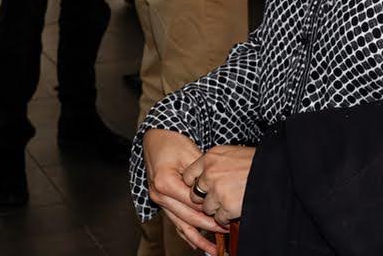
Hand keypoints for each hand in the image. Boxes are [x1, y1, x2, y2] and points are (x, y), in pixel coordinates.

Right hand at [144, 129, 226, 254]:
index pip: (192, 203)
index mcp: (165, 183)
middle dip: (208, 226)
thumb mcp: (190, 155)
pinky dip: (186, 234)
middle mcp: (159, 194)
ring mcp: (159, 200)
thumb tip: (218, 193)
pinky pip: (175, 222)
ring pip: (180, 224)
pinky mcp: (162, 202)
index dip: (211, 211)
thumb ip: (202, 176)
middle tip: (226, 231)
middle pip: (187, 216)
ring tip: (213, 248)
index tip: (226, 217)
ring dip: (198, 237)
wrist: (156, 138)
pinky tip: (198, 245)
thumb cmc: (172, 142)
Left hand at [182, 145, 254, 227]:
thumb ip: (215, 162)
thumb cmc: (257, 161)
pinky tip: (236, 208)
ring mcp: (218, 190)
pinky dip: (227, 217)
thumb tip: (206, 172)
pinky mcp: (227, 206)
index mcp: (211, 157)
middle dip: (204, 198)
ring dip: (217, 208)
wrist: (275, 170)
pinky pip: (219, 217)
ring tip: (230, 201)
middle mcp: (211, 173)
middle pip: (194, 193)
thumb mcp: (232, 153)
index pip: (189, 175)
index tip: (201, 188)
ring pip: (206, 207)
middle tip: (217, 197)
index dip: (195, 184)